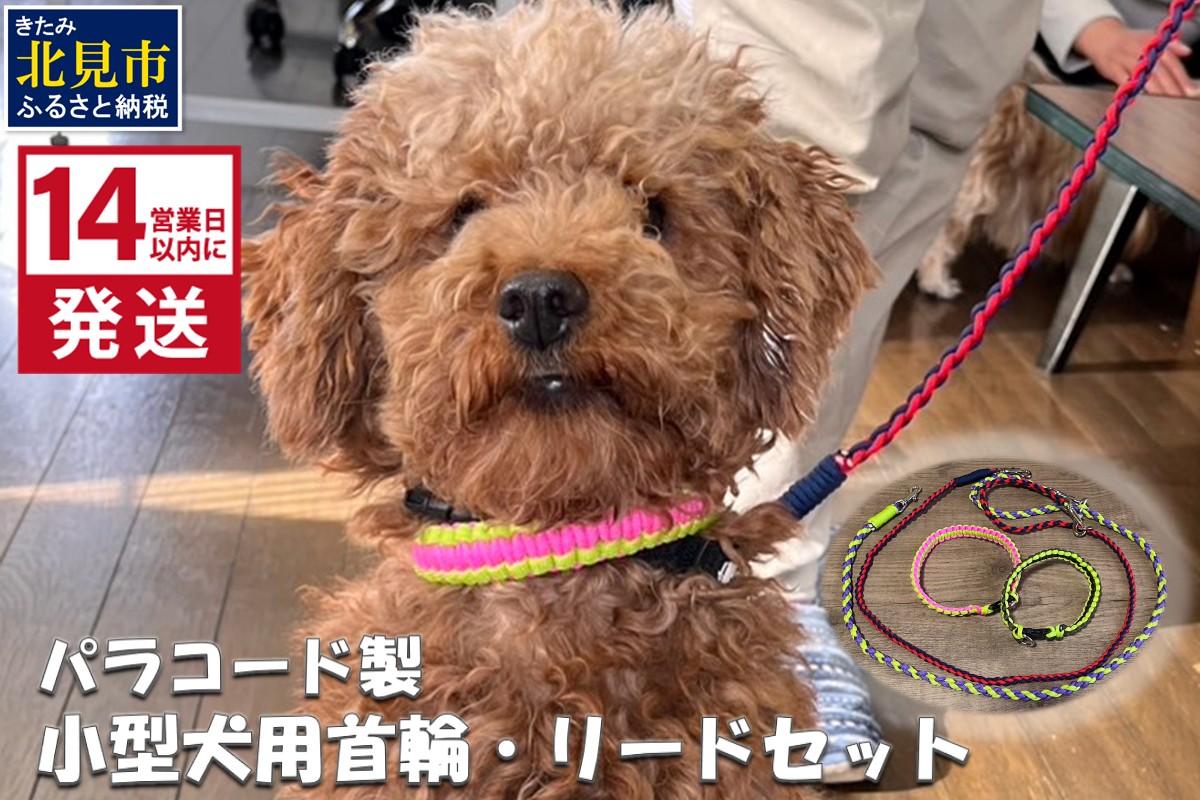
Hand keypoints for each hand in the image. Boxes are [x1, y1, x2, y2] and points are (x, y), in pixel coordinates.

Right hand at [1073, 17, 1196, 96]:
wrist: (1103, 38)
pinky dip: (1130, 87)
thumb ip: (1171, 47)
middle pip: (1158, 69)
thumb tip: (1187, 52)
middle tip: (1178, 97)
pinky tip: (1138, 96)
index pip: (1170, 60)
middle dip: (1170, 85)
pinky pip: (1122, 80)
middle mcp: (1140, 49)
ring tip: (1163, 98)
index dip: (1180, 75)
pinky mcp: (1112, 68)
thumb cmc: (1130, 42)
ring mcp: (1125, 59)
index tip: (1188, 89)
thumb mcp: (1151, 38)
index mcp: (1152, 43)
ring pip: (1142, 75)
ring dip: (1154, 88)